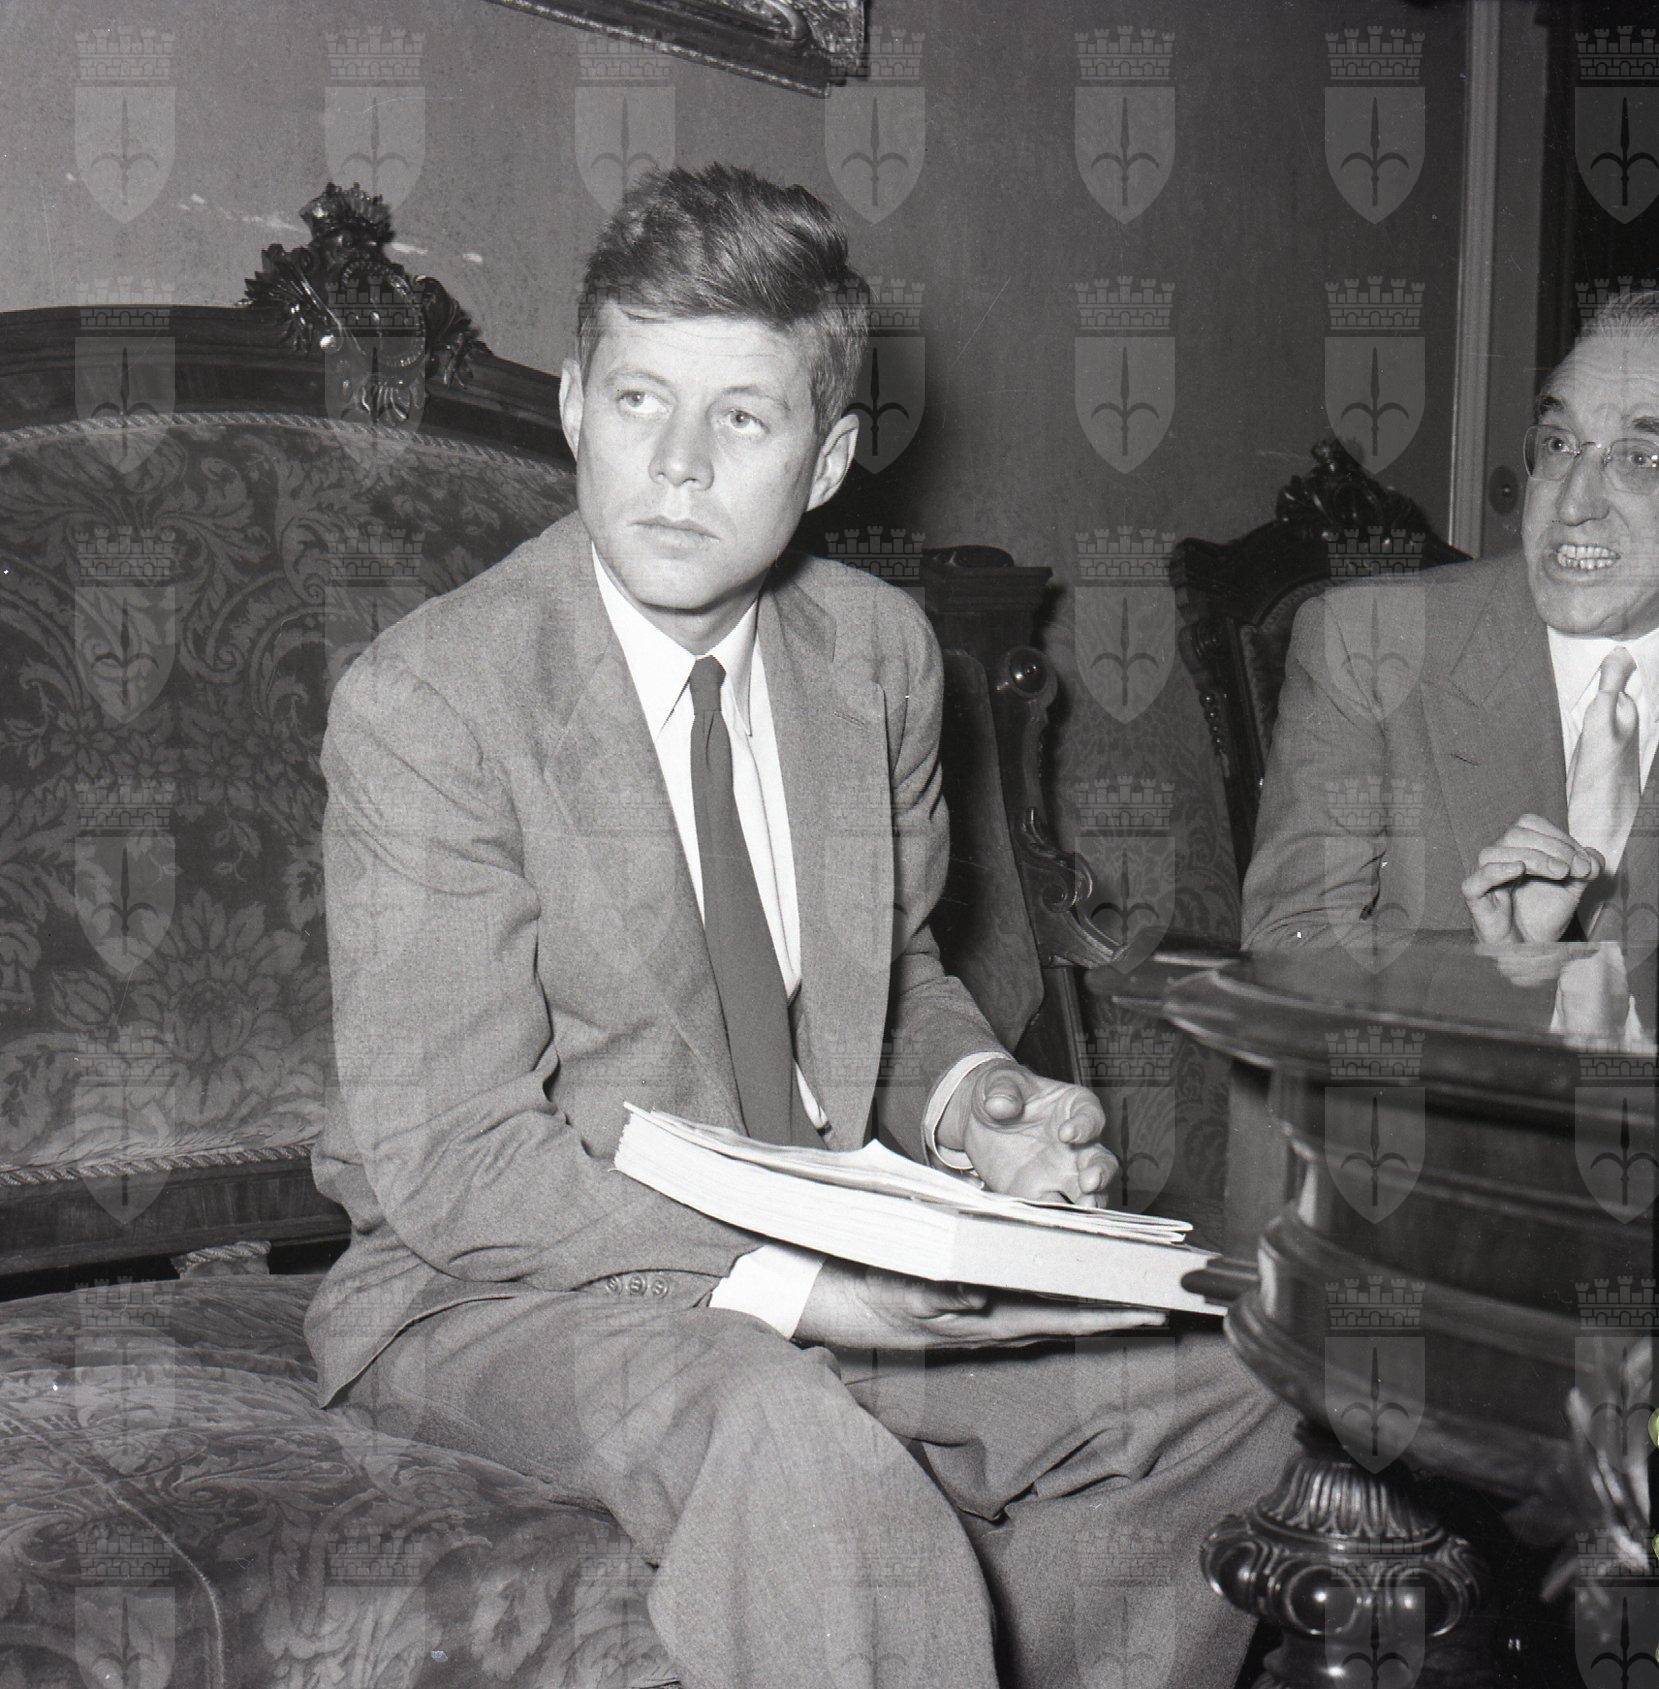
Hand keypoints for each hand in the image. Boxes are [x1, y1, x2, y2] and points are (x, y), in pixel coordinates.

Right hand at [793, 1258, 1165, 1351]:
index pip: (1064, 1317)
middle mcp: (1008, 1320)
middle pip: (1078, 1314)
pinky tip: (1094, 1274)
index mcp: (994, 1319)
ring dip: (1105, 1297)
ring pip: (1067, 1307)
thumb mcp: (901, 1291)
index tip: (1149, 1312)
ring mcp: (1005, 1314)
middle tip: (1171, 1297)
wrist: (862, 1305)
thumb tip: (972, 1294)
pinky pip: (1049, 1298)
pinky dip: (1076, 1288)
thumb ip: (934, 1296)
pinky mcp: (998, 1303)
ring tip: (1146, 1284)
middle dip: (1123, 1308)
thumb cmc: (885, 1293)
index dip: (1109, 1315)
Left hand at [936, 1060, 1118, 1206]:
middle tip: (1089, 1182)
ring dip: (1090, 1202)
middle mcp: (1077, 1144)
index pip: (1090, 1117)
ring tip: (1083, 1209)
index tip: (1066, 1134)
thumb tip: (999, 1105)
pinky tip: (1050, 1218)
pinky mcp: (1041, 1192)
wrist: (979, 1119)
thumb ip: (1002, 1090)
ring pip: (1090, 1192)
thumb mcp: (998, 1080)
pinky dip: (1056, 1215)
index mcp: (1074, 1108)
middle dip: (1100, 1173)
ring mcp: (1063, 1172)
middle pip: (1101, 1161)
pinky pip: (1055, 1207)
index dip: (1084, 1126)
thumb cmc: (1001, 1092)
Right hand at [1461, 814, 1603, 944]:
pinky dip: (1495, 871)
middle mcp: (1497, 859)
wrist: (1533, 950)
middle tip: (1576, 868)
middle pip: (1515, 834)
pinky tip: (1519, 870)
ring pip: (1494, 852)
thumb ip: (1585, 870)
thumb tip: (1592, 859)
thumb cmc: (1545, 916)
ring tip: (1559, 873)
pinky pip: (1476, 880)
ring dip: (1533, 857)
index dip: (1558, 835)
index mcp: (1516, 850)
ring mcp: (1483, 878)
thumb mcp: (1574, 888)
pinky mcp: (1475, 899)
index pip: (1529, 824)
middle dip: (1552, 847)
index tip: (1583, 861)